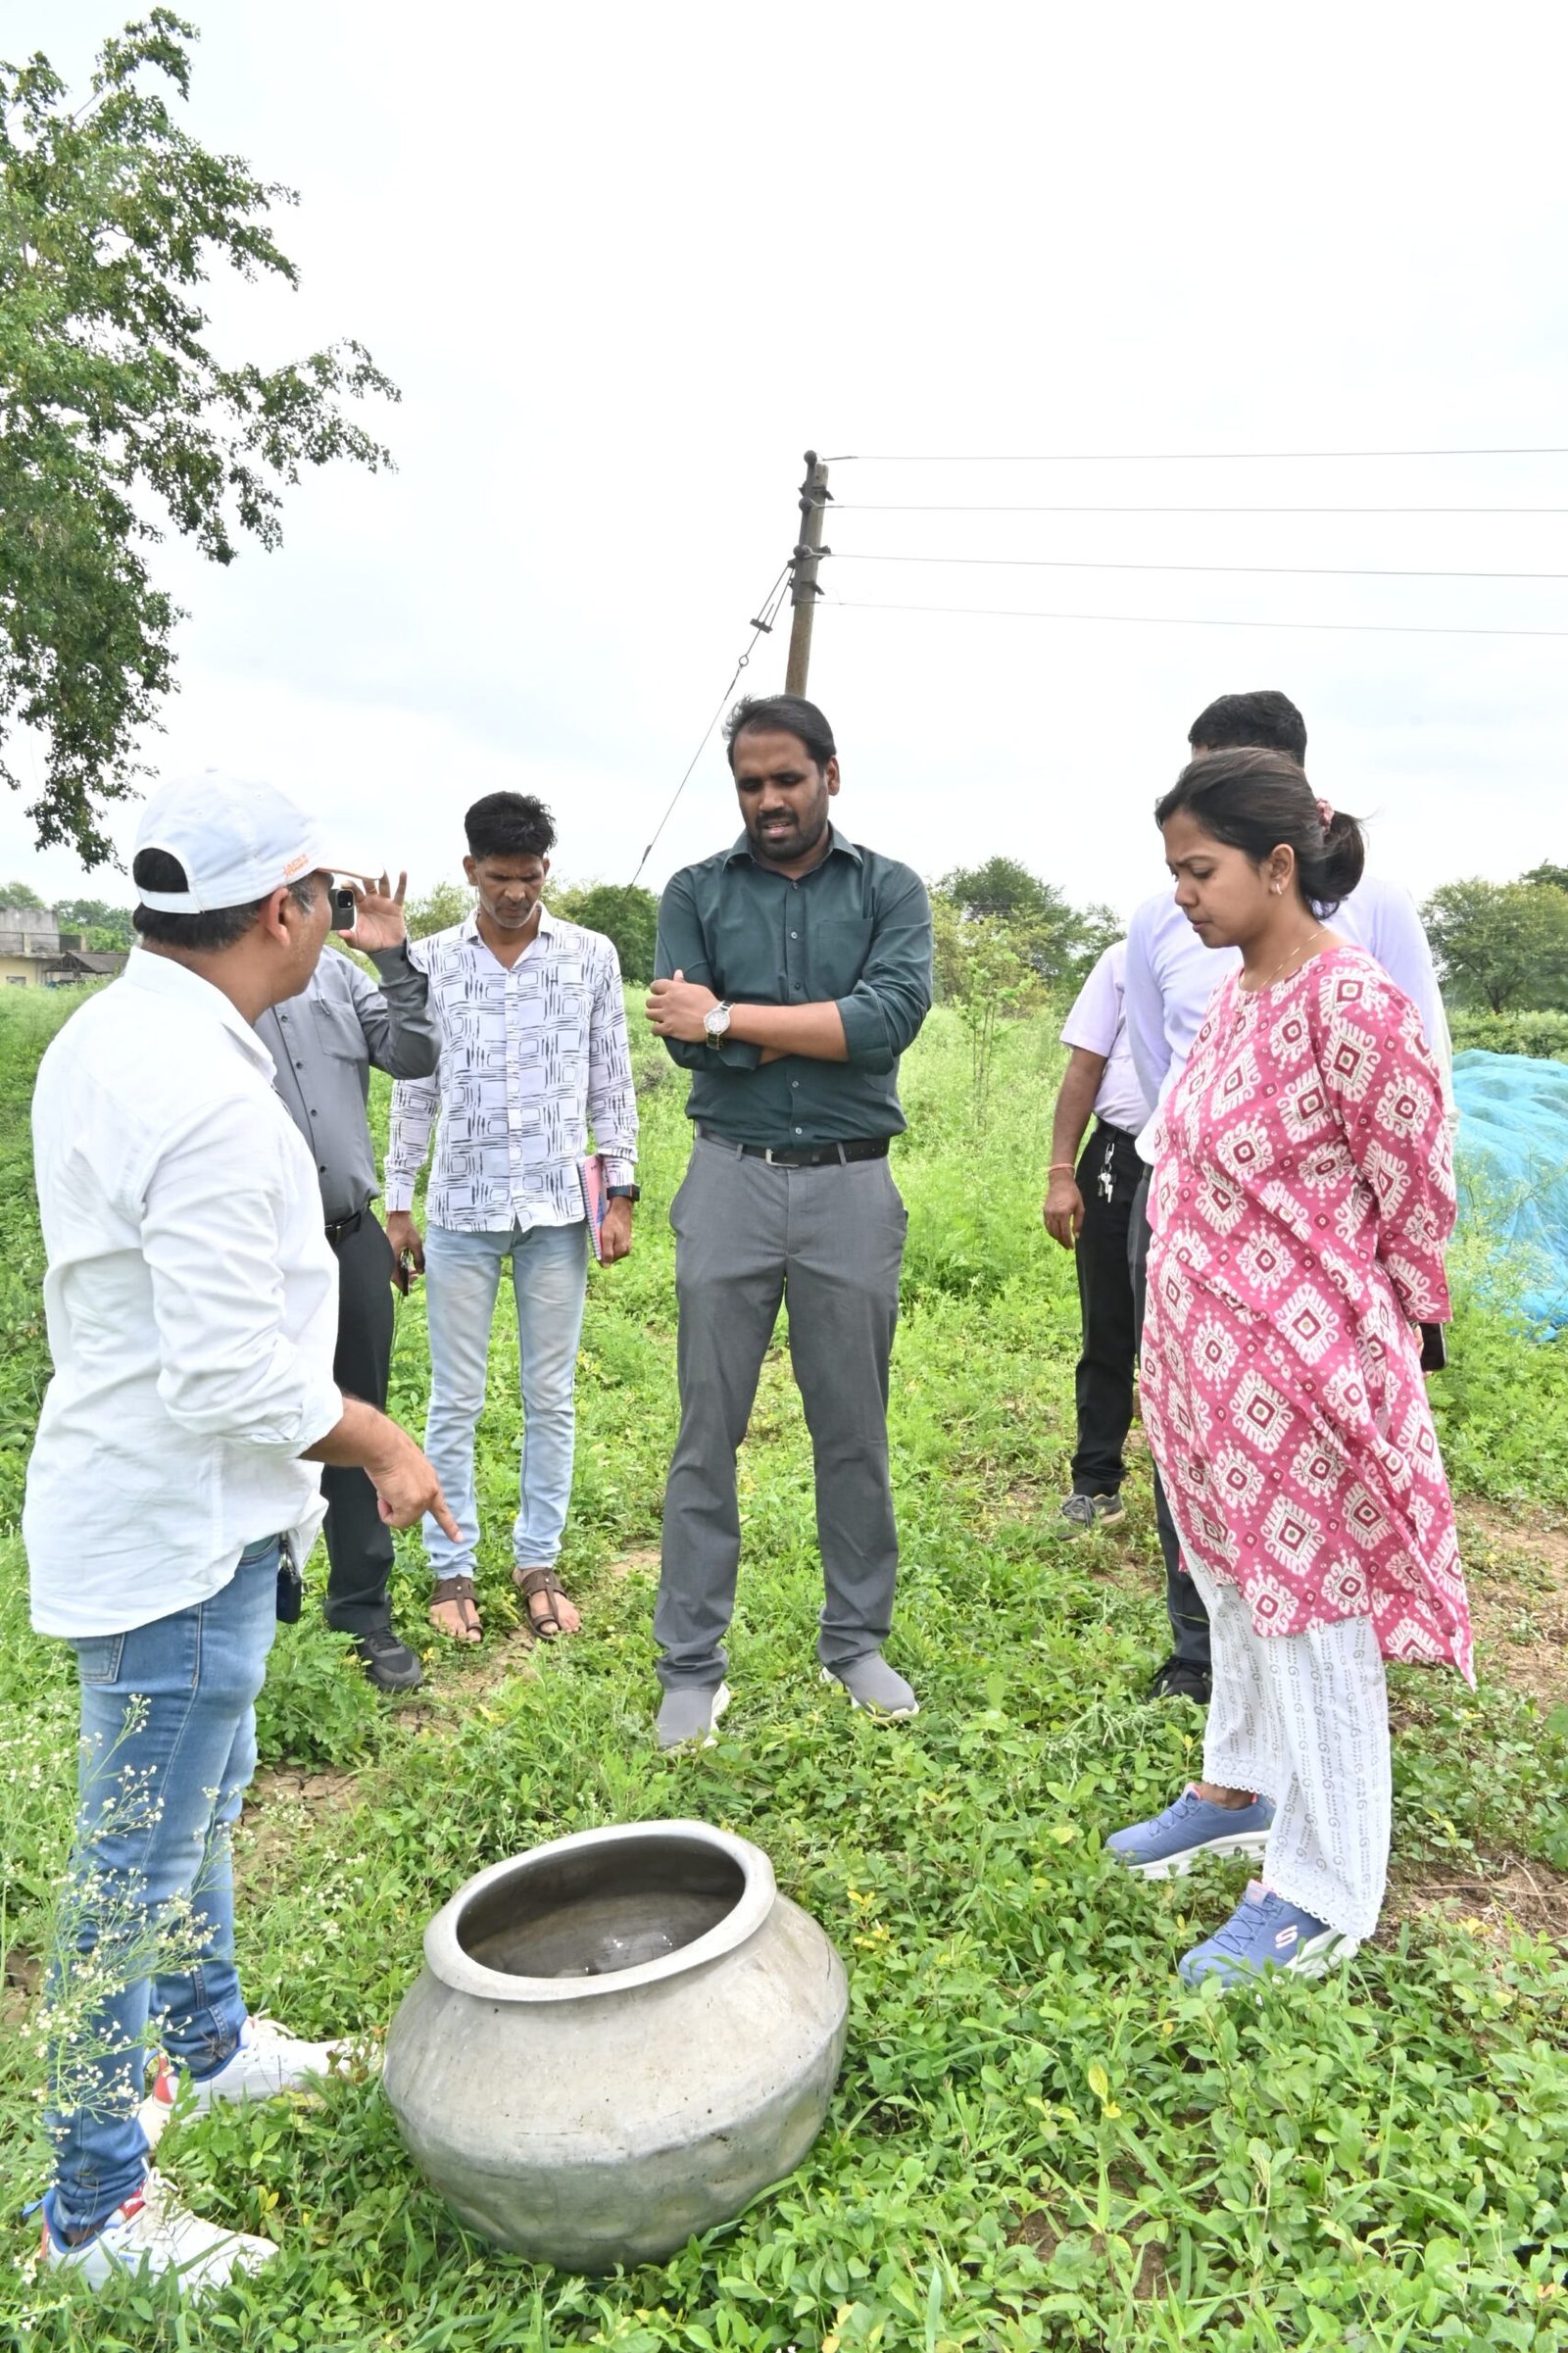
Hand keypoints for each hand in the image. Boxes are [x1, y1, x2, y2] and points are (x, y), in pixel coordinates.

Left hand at [341, 870, 407, 954]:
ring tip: (379, 865)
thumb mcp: (357, 941)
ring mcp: (384, 902)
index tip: (344, 883)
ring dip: (381, 875)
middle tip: (359, 867)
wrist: (386, 950)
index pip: (354, 891)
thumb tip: (339, 933)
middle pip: (367, 883)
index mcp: (360, 905)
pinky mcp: (396, 906)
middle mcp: (372, 900)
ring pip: (383, 884)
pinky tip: (403, 872)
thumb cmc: (370, 943)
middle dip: (363, 875)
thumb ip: (348, 936)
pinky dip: (402, 882)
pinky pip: (400, 892)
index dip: (349, 886)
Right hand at [367, 1421, 459, 1538]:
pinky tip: (385, 1493)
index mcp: (431, 1481)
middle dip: (396, 1507)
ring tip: (387, 1488)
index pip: (441, 1507)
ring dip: (390, 1508)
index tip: (460, 1540)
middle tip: (388, 1489)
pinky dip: (385, 1512)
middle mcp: (432, 1491)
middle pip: (411, 1515)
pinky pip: (394, 1521)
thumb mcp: (406, 1472)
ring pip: (402, 1520)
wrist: (386, 1447)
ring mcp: (424, 1500)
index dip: (450, 1526)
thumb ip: (409, 1488)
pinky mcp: (413, 1505)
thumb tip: (399, 1499)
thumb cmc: (389, 1454)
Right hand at [386, 1209, 423, 1283]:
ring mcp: (387, 1253)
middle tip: (416, 1277)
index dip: (402, 1284)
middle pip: (394, 1274)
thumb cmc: (406, 1228)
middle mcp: (387, 1256)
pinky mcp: (388, 1250)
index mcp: (391, 1256)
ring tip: (415, 1271)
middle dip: (405, 1278)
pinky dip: (401, 1265)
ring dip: (404, 1271)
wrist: (398, 1217)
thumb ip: (419, 1259)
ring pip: (394, 1268)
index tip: (410, 1288)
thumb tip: (421, 1271)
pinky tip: (409, 1264)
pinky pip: (393, 1262)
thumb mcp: (416, 1244)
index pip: (395, 1276)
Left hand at [599, 1197, 633, 1263]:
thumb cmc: (612, 1222)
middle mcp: (626, 1250)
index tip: (598, 1244)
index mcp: (622, 1250)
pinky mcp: (626, 1241)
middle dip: (604, 1250)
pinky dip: (611, 1242)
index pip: (607, 1261)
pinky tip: (610, 1234)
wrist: (621, 1209)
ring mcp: (627, 1245)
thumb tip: (606, 1267)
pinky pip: (615, 1246)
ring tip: (605, 1234)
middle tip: (601, 1237)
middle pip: (610, 1257)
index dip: (600, 1254)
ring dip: (607, 1245)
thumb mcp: (606, 1236)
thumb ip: (606, 1252)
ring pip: (612, 1251)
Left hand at [645, 969, 718, 1043]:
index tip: (660, 994)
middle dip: (654, 1005)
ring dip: (654, 1016)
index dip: (655, 990)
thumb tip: (677, 973)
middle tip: (661, 1008)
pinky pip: (654, 1029)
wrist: (715, 1019)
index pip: (654, 985)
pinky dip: (657, 1029)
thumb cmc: (708, 1002)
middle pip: (649, 1002)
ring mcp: (667, 1015)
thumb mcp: (696, 988)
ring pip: (649, 1014)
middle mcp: (667, 1001)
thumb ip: (683, 982)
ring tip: (661, 1018)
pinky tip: (663, 1029)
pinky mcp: (669, 1028)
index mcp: (673, 989)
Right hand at [1043, 1173, 1084, 1248]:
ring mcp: (1048, 1213)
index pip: (1065, 1232)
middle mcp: (1054, 1214)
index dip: (1068, 1241)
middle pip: (1057, 1234)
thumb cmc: (1072, 1193)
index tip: (1072, 1247)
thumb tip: (1076, 1235)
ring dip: (1056, 1238)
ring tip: (1063, 1241)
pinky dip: (1051, 1231)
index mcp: (1064, 1213)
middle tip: (1067, 1247)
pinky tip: (1056, 1233)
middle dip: (1062, 1242)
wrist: (1060, 1182)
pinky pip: (1047, 1225)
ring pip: (1050, 1231)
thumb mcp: (1080, 1207)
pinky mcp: (1045, 1211)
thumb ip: (1078, 1222)